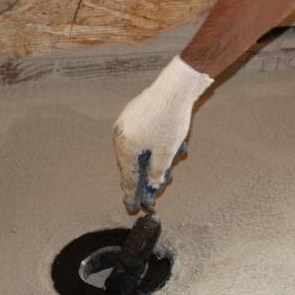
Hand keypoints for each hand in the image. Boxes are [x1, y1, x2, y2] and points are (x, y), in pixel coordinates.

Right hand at [113, 56, 212, 211]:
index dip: (132, 195)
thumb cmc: (170, 120)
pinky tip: (163, 148)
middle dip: (142, 178)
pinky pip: (138, 137)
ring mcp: (124, 123)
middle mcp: (120, 136)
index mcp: (125, 148)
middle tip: (147, 194)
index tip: (132, 208)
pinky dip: (148, 147)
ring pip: (135, 151)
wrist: (174, 87)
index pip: (128, 178)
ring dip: (149, 161)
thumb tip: (152, 186)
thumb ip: (157, 173)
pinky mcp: (132, 114)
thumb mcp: (167, 153)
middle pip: (130, 165)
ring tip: (164, 167)